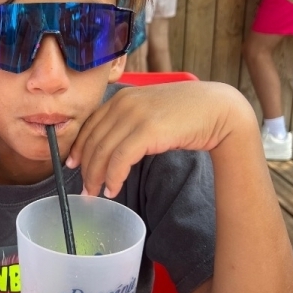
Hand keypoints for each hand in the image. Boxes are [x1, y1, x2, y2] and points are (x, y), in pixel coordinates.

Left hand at [66, 81, 252, 197]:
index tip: (73, 165)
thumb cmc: (188, 114)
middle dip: (85, 167)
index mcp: (123, 98)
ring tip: (97, 193)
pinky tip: (113, 189)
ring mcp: (135, 115)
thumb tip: (112, 147)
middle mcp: (124, 103)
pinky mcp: (148, 130)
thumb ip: (131, 122)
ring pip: (103, 151)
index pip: (90, 125)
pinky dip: (113, 177)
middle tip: (85, 188)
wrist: (218, 109)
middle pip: (93, 140)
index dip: (79, 147)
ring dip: (97, 176)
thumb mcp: (152, 112)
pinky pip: (120, 159)